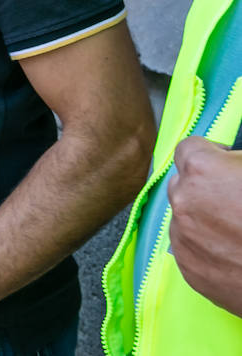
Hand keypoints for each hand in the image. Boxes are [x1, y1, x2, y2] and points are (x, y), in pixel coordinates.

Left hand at [168, 136, 241, 315]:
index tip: (225, 165)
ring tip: (239, 231)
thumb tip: (233, 161)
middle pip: (183, 184)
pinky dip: (208, 250)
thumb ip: (238, 162)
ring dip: (205, 220)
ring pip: (185, 218)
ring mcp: (183, 237)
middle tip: (236, 201)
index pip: (189, 149)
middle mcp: (183, 201)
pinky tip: (237, 253)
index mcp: (201, 169)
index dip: (212, 155)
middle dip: (205, 189)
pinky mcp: (190, 270)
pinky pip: (191, 250)